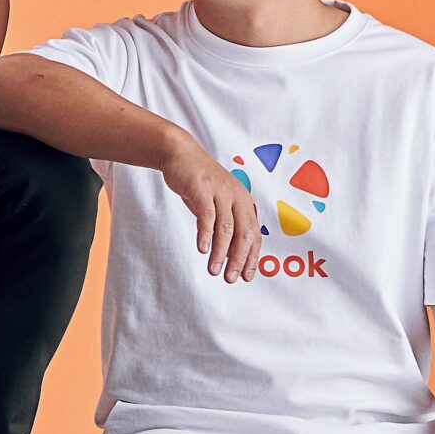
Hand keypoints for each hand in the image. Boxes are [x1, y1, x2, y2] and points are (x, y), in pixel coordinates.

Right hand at [159, 142, 264, 280]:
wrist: (181, 154)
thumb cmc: (200, 183)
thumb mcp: (217, 204)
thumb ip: (224, 227)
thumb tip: (228, 256)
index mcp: (244, 202)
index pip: (253, 234)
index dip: (252, 257)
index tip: (247, 276)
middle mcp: (236, 196)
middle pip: (243, 234)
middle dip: (238, 259)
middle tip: (231, 278)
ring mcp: (220, 192)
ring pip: (225, 228)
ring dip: (220, 252)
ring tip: (214, 270)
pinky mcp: (202, 189)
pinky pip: (206, 216)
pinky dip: (205, 234)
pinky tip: (202, 249)